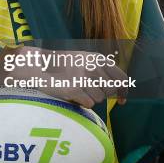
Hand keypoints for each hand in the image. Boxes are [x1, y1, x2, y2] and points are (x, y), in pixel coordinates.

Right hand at [7, 45, 128, 108]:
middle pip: (110, 91)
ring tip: (76, 89)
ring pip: (99, 99)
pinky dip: (81, 102)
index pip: (121, 77)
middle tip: (88, 91)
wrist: (40, 65)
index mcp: (97, 59)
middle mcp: (93, 67)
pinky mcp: (75, 90)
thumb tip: (117, 89)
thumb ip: (101, 69)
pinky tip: (71, 93)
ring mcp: (84, 78)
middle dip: (101, 95)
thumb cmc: (62, 64)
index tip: (122, 101)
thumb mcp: (84, 59)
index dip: (123, 91)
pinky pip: (88, 104)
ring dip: (90, 98)